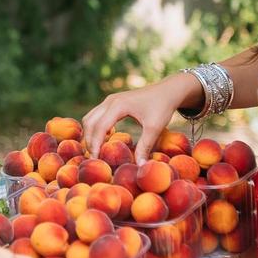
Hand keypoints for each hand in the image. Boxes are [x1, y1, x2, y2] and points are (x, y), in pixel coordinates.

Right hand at [82, 73, 201, 162]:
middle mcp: (110, 101)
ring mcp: (110, 100)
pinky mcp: (113, 102)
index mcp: (118, 105)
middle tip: (94, 157)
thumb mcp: (155, 128)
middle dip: (89, 140)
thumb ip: (145, 146)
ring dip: (90, 133)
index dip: (96, 144)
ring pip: (90, 117)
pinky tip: (105, 138)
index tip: (96, 159)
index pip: (99, 127)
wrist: (168, 91)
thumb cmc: (162, 107)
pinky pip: (97, 115)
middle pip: (90, 122)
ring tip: (97, 150)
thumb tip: (139, 166)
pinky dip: (95, 127)